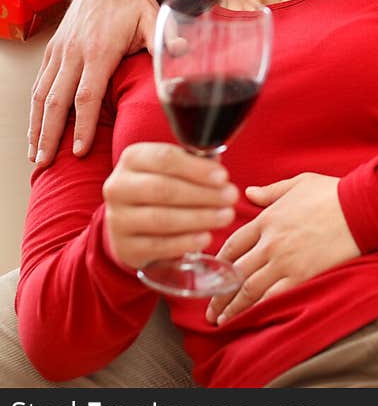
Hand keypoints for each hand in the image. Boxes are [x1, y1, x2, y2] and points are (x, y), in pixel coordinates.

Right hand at [29, 0, 162, 166]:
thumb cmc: (133, 3)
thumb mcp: (153, 19)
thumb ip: (164, 41)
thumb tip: (183, 54)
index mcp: (99, 50)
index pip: (86, 96)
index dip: (81, 125)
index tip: (80, 151)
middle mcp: (74, 53)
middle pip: (56, 101)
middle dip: (50, 136)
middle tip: (47, 165)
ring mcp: (61, 51)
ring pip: (42, 95)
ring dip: (37, 127)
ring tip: (37, 156)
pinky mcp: (54, 49)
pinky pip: (39, 83)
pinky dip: (34, 110)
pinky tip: (35, 129)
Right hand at [102, 142, 238, 271]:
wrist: (133, 221)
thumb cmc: (163, 185)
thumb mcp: (174, 168)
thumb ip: (195, 163)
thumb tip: (219, 169)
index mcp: (132, 158)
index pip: (165, 158)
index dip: (196, 168)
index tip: (223, 177)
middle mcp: (118, 187)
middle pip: (164, 189)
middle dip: (203, 194)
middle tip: (231, 197)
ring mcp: (117, 219)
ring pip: (161, 219)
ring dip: (199, 218)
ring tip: (226, 216)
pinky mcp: (124, 247)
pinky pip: (157, 246)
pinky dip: (185, 242)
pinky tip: (205, 237)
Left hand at [205, 173, 359, 325]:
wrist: (360, 207)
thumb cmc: (333, 193)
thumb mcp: (299, 183)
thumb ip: (271, 191)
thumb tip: (248, 192)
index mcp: (267, 218)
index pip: (233, 243)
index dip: (219, 261)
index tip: (211, 274)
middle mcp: (270, 241)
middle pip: (235, 271)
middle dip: (218, 293)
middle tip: (209, 309)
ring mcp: (283, 261)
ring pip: (247, 289)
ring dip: (231, 307)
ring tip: (221, 320)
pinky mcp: (300, 276)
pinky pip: (271, 298)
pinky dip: (255, 311)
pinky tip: (247, 321)